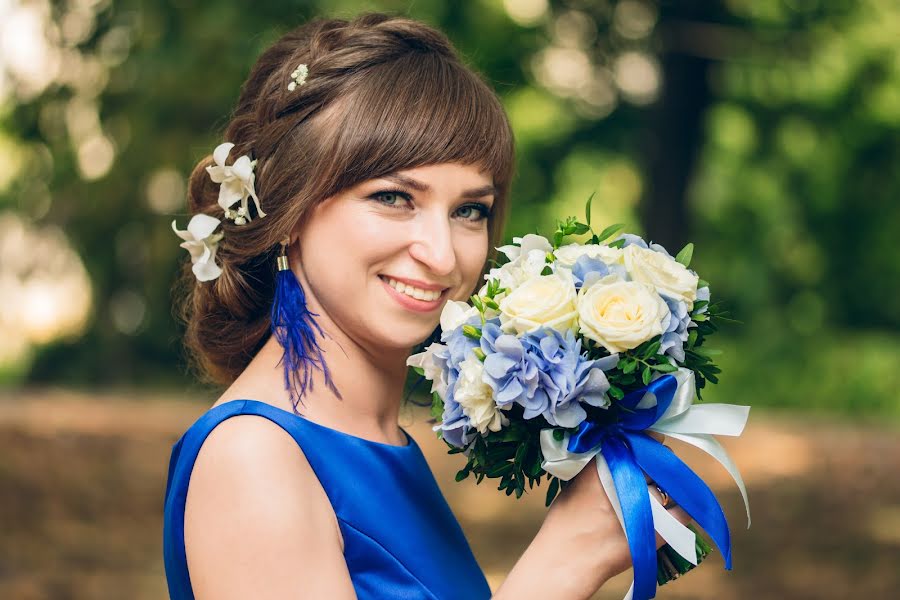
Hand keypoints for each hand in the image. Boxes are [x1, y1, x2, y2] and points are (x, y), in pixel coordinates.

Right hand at [539, 433, 691, 594]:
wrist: (569, 558)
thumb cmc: (566, 521)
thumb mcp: (576, 480)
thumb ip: (598, 463)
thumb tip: (617, 454)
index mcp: (609, 461)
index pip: (640, 441)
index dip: (645, 443)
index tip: (644, 446)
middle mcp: (632, 477)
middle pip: (658, 459)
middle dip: (656, 462)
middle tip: (650, 471)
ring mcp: (648, 501)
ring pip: (671, 483)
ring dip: (667, 483)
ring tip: (657, 492)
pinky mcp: (660, 527)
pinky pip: (683, 511)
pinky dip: (680, 506)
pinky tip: (673, 507)